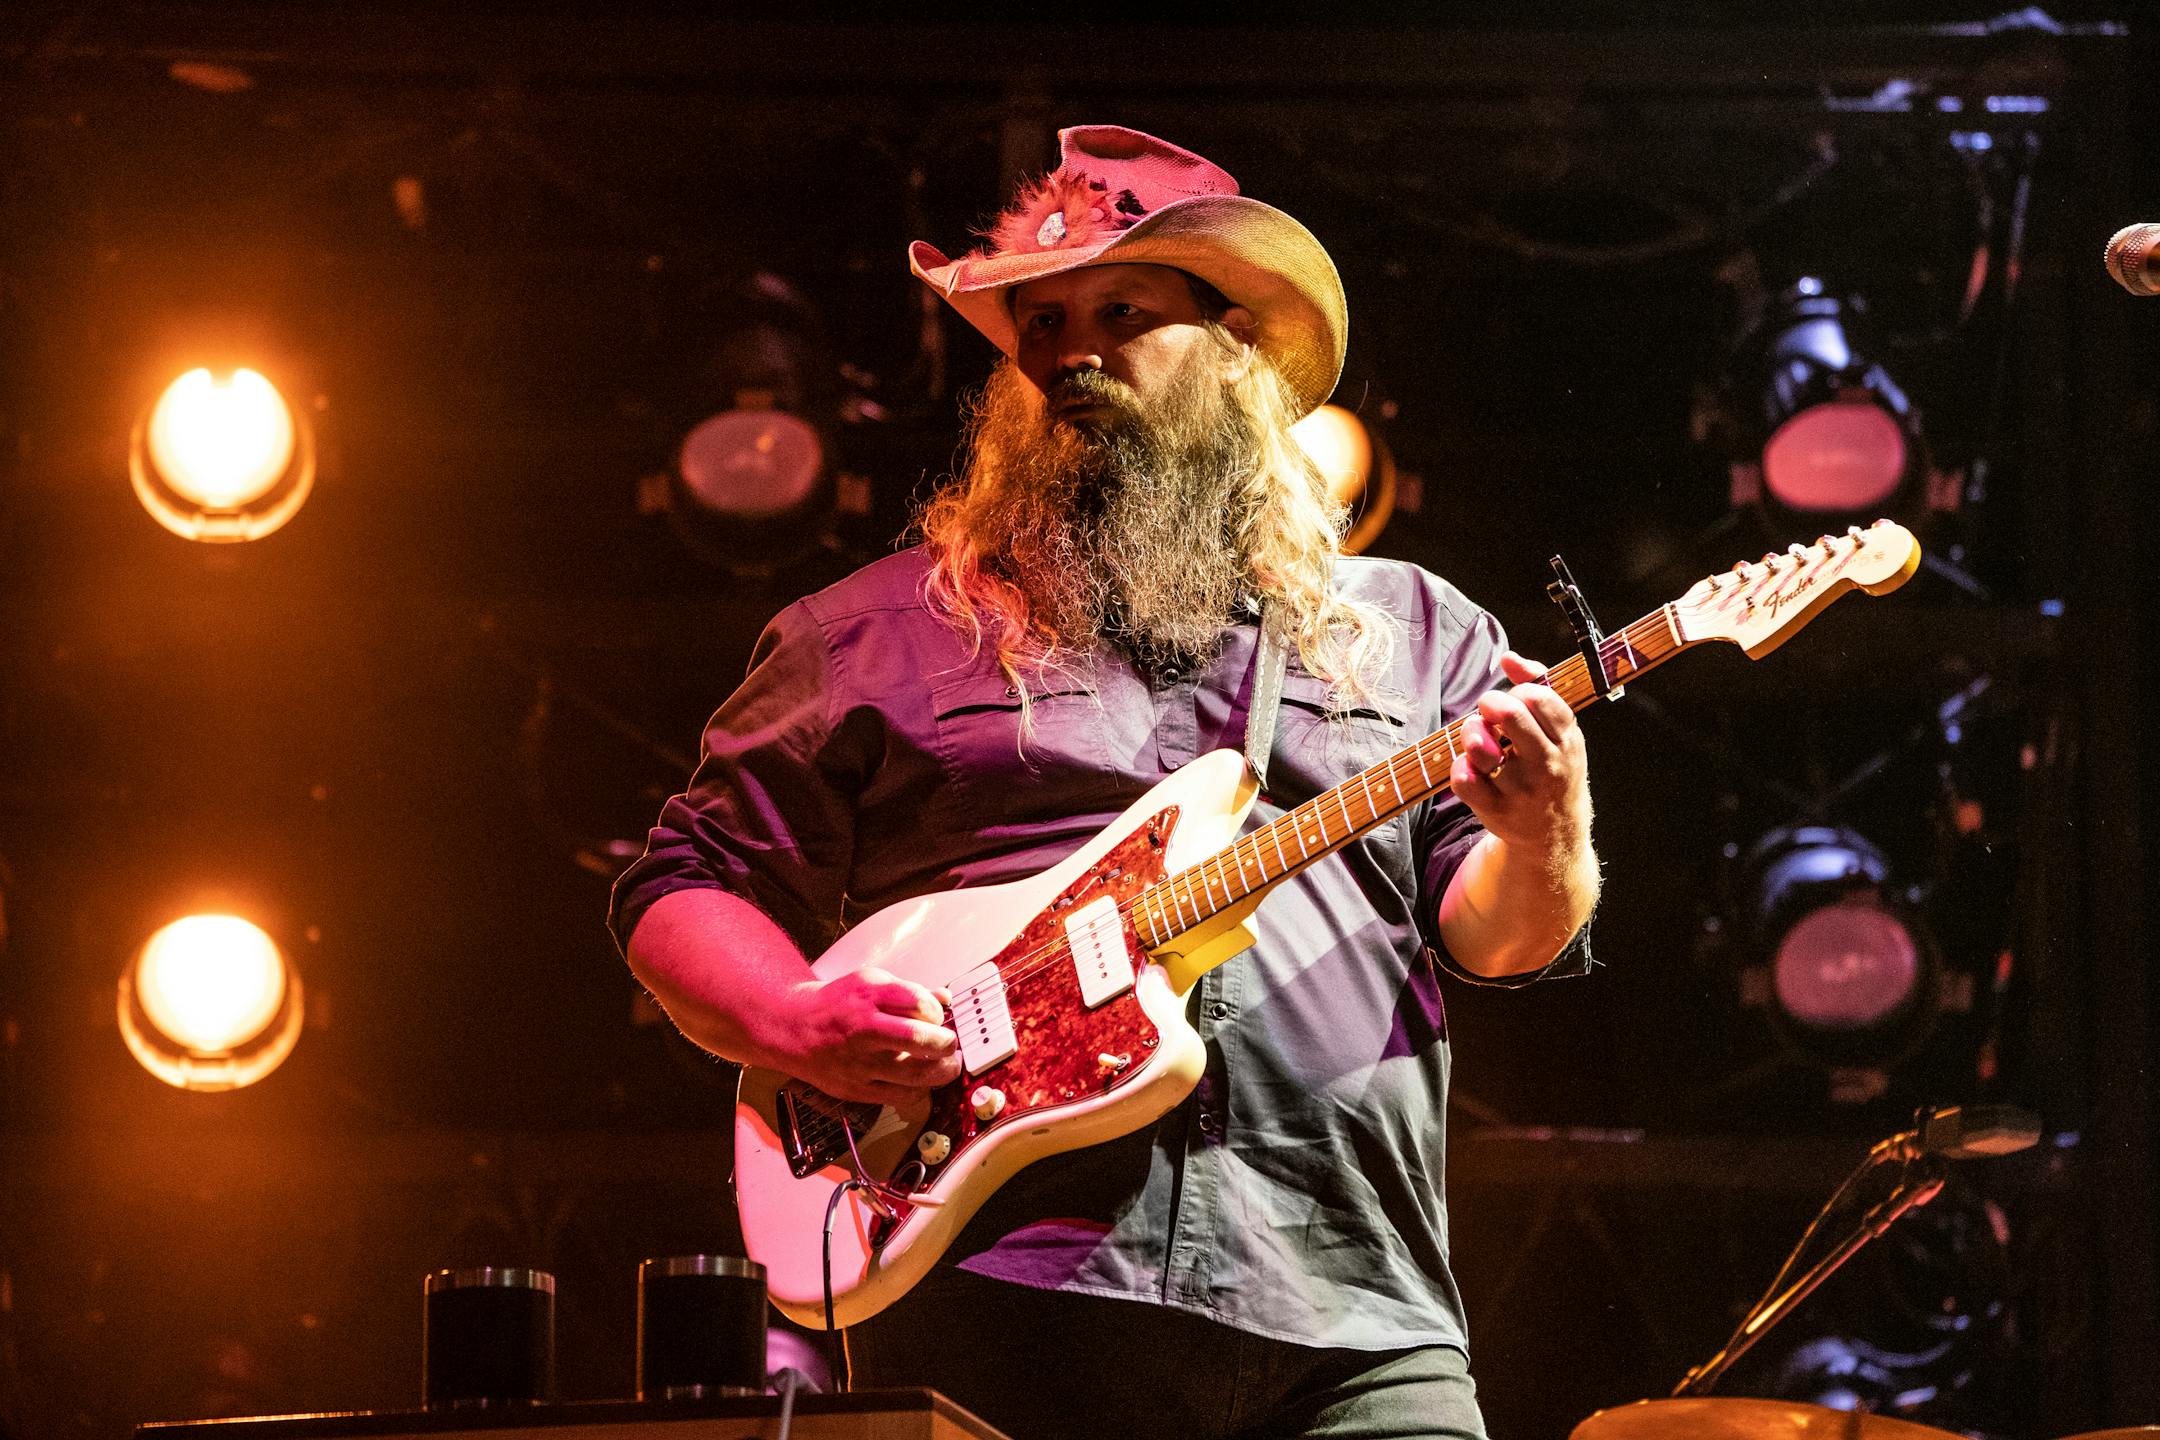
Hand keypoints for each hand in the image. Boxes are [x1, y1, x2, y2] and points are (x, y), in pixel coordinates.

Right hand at [777, 966, 960, 1105]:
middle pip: (919, 1039)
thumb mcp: (870, 983)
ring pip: (915, 1074)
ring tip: (948, 1065)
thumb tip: (944, 998)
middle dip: (946, 1044)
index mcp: (868, 996)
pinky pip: (900, 1096)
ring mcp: (859, 1063)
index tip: (936, 1017)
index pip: (919, 1004)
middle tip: (950, 1044)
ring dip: (942, 1071)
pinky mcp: (856, 1089)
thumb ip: (909, 992)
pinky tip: (922, 1080)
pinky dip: (920, 1090)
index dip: (937, 1012)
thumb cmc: (836, 1005)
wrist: (794, 1029)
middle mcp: (863, 1029)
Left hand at [1450, 650, 1592, 858]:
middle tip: (1489, 709)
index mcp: (1567, 740)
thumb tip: (1509, 658)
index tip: (1516, 700)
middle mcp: (1546, 765)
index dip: (1519, 690)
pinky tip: (1470, 767)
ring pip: (1480, 747)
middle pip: (1510, 715)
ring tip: (1477, 737)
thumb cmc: (1552, 768)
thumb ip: (1538, 685)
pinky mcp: (1495, 811)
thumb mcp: (1560, 730)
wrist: (1555, 833)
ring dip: (1471, 733)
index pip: (1540, 697)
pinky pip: (1463, 779)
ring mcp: (1520, 790)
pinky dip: (1459, 767)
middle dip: (1490, 702)